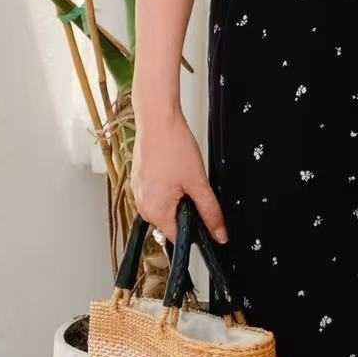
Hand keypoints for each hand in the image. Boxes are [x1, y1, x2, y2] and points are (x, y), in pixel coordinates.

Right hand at [131, 106, 228, 246]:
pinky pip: (155, 193)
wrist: (157, 119)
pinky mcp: (138, 180)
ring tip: (181, 173)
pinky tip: (172, 168)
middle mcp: (142, 205)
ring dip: (175, 197)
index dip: (194, 229)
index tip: (201, 213)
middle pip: (170, 222)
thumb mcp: (198, 182)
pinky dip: (166, 186)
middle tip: (191, 185)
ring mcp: (138, 192)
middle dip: (184, 209)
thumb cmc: (173, 145)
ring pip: (163, 206)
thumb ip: (210, 212)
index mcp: (155, 210)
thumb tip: (219, 234)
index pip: (177, 237)